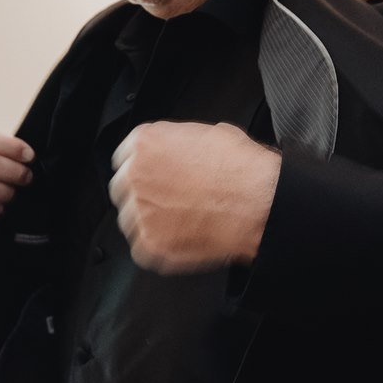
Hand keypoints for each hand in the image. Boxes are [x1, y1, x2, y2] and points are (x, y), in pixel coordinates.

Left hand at [108, 122, 281, 274]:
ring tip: (183, 219)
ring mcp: (139, 212)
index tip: (154, 176)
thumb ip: (179, 143)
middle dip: (143, 193)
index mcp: (144, 143)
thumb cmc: (242, 170)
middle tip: (171, 199)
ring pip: (130, 219)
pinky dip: (161, 245)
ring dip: (150, 220)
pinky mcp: (150, 244)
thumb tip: (180, 151)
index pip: (124, 157)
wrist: (260, 204)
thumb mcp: (209, 134)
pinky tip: (184, 236)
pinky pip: (143, 248)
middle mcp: (135, 175)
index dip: (143, 167)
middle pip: (122, 188)